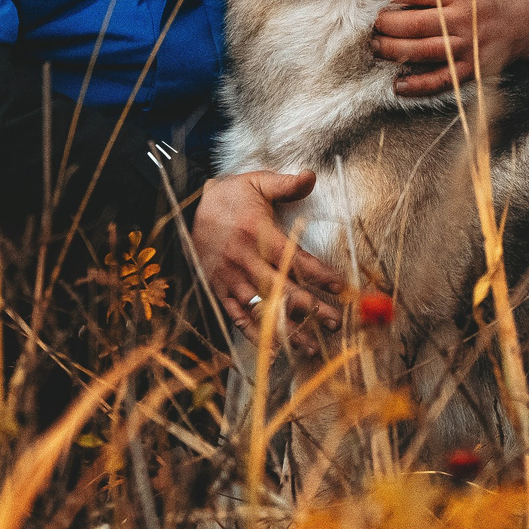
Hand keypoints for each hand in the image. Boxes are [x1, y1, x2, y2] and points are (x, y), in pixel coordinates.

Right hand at [191, 171, 345, 353]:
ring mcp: (230, 278)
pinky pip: (237, 317)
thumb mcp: (256, 182)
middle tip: (335, 323)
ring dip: (287, 329)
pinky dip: (253, 336)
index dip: (319, 275)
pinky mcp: (219, 289)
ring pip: (261, 308)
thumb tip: (312, 176)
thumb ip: (285, 183)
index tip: (341, 288)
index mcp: (256, 233)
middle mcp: (243, 259)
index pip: (294, 258)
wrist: (186, 207)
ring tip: (311, 345)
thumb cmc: (228, 196)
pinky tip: (272, 352)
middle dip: (311, 308)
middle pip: (282, 289)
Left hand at [373, 0, 528, 96]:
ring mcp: (466, 46)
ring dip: (391, 51)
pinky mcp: (472, 68)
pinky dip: (418, 86)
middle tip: (372, 22)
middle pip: (410, 24)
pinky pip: (441, 80)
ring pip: (419, 52)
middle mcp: (462, 18)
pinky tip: (398, 85)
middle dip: (384, 24)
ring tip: (376, 45)